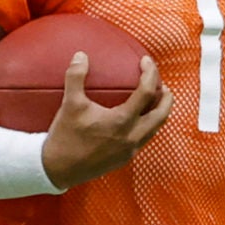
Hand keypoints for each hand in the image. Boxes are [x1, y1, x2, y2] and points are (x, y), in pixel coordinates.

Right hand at [41, 51, 170, 188]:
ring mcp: (129, 150)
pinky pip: (144, 139)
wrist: (58, 169)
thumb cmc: (65, 136)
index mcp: (121, 121)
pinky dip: (148, 126)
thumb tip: (81, 55)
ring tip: (156, 101)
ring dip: (159, 113)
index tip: (146, 62)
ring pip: (155, 129)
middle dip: (166, 98)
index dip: (150, 73)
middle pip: (161, 114)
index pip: (146, 92)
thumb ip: (76, 77)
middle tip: (162, 85)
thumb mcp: (70, 103)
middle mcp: (131, 137)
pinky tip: (139, 120)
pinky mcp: (124, 159)